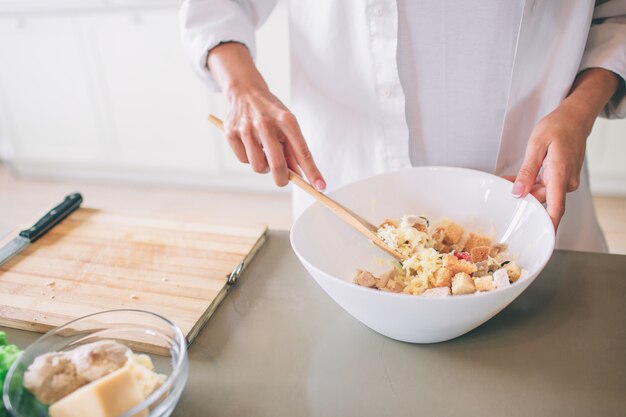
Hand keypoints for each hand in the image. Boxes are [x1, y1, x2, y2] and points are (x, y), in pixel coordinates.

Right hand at [208, 43, 325, 189]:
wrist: (244, 90)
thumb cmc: (271, 112)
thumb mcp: (287, 124)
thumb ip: (293, 149)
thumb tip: (299, 175)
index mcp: (286, 120)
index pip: (302, 152)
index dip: (312, 172)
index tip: (320, 186)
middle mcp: (266, 123)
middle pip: (278, 165)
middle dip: (283, 179)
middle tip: (284, 180)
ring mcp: (246, 128)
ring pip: (258, 166)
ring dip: (264, 167)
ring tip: (264, 154)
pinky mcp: (231, 133)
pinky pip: (243, 159)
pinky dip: (248, 158)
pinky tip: (250, 145)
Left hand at [505, 103, 589, 229]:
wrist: (575, 118)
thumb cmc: (557, 127)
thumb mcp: (536, 146)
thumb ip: (527, 171)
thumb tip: (518, 192)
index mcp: (559, 174)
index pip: (556, 208)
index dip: (548, 226)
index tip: (541, 239)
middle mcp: (565, 181)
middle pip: (542, 200)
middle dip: (522, 199)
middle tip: (501, 191)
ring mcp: (565, 180)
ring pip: (541, 193)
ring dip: (524, 190)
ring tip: (505, 181)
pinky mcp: (562, 177)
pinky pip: (545, 186)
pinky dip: (531, 183)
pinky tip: (516, 179)